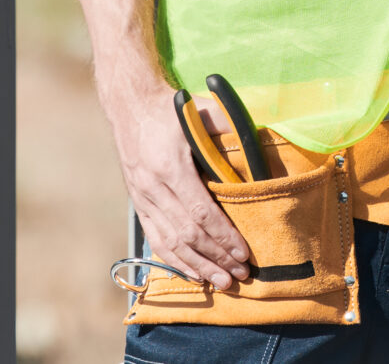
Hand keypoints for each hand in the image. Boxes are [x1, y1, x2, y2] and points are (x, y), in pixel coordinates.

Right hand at [114, 85, 252, 289]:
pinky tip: (193, 273)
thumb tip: (258, 141)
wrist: (130, 105)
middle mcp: (153, 187)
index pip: (200, 211)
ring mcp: (143, 197)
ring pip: (171, 242)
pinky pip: (156, 238)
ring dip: (198, 265)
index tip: (243, 252)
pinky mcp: (138, 203)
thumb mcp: (199, 110)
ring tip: (221, 282)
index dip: (223, 236)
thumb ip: (228, 126)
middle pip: (188, 234)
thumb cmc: (170, 108)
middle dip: (216, 257)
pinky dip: (175, 260)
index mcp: (170, 166)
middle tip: (240, 274)